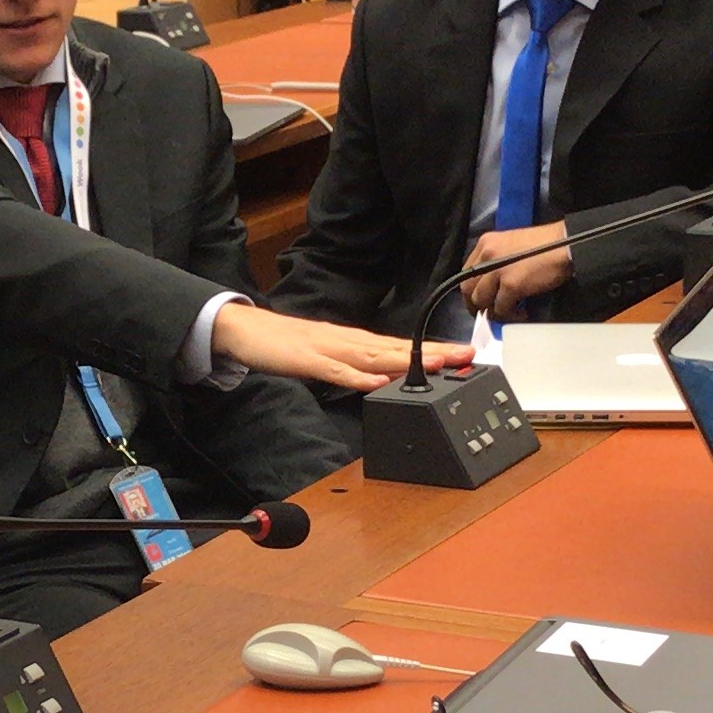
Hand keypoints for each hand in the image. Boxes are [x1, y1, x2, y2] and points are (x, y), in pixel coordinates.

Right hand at [210, 305, 469, 391]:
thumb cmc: (286, 345)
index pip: (401, 347)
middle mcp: (348, 342)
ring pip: (375, 356)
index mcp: (355, 343)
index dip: (434, 351)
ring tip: (437, 364)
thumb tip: (382, 380)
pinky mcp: (308, 360)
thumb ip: (354, 367)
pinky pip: (336, 371)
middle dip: (433, 353)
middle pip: (397, 348)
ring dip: (406, 361)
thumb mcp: (327, 357)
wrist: (246, 330)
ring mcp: (329, 349)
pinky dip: (358, 377)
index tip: (464, 356)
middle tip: (466, 356)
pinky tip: (377, 382)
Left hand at [457, 223, 573, 313]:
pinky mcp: (511, 285)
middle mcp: (486, 255)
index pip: (467, 272)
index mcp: (485, 243)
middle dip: (476, 305)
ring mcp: (497, 270)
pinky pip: (501, 308)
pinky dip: (510, 315)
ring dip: (494, 312)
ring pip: (482, 301)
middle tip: (489, 313)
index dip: (472, 290)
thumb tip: (492, 284)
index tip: (480, 300)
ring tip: (510, 313)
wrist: (565, 244)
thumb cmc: (545, 244)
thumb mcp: (511, 244)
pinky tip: (522, 313)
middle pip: (469, 288)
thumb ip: (496, 260)